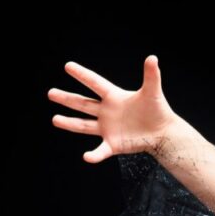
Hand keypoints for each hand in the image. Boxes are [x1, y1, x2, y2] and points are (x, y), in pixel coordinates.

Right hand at [49, 55, 182, 162]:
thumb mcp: (153, 92)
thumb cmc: (158, 110)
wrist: (164, 132)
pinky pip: (101, 151)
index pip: (95, 83)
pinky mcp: (113, 144)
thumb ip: (151, 76)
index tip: (68, 66)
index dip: (82, 75)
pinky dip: (94, 155)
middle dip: (67, 98)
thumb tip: (152, 57)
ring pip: (84, 125)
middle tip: (51, 93)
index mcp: (114, 97)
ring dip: (69, 123)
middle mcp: (107, 112)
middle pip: (83, 103)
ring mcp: (108, 128)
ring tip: (55, 119)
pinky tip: (87, 157)